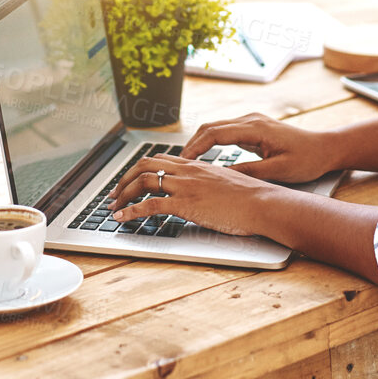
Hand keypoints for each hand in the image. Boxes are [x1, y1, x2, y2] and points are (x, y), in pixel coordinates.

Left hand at [107, 155, 284, 237]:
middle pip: (145, 165)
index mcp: (197, 166)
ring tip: (113, 207)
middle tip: (114, 193)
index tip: (130, 181)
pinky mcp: (186, 204)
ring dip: (123, 194)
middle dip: (124, 179)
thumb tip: (202, 195)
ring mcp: (186, 186)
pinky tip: (123, 219)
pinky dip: (131, 211)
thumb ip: (209, 185)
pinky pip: (150, 204)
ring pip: (143, 181)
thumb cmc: (252, 198)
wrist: (264, 203)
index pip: (160, 159)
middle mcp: (188, 171)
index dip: (140, 169)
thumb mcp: (226, 184)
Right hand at [178, 114, 338, 182]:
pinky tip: (204, 158)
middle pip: (210, 128)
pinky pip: (224, 133)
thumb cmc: (307, 159)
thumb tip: (222, 177)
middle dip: (191, 145)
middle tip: (176, 165)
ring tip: (185, 163)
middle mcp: (250, 120)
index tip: (182, 163)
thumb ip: (249, 173)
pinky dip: (210, 144)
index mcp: (255, 128)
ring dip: (199, 144)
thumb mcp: (278, 171)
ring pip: (215, 129)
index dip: (195, 148)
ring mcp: (251, 122)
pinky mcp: (252, 128)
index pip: (215, 133)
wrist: (325, 148)